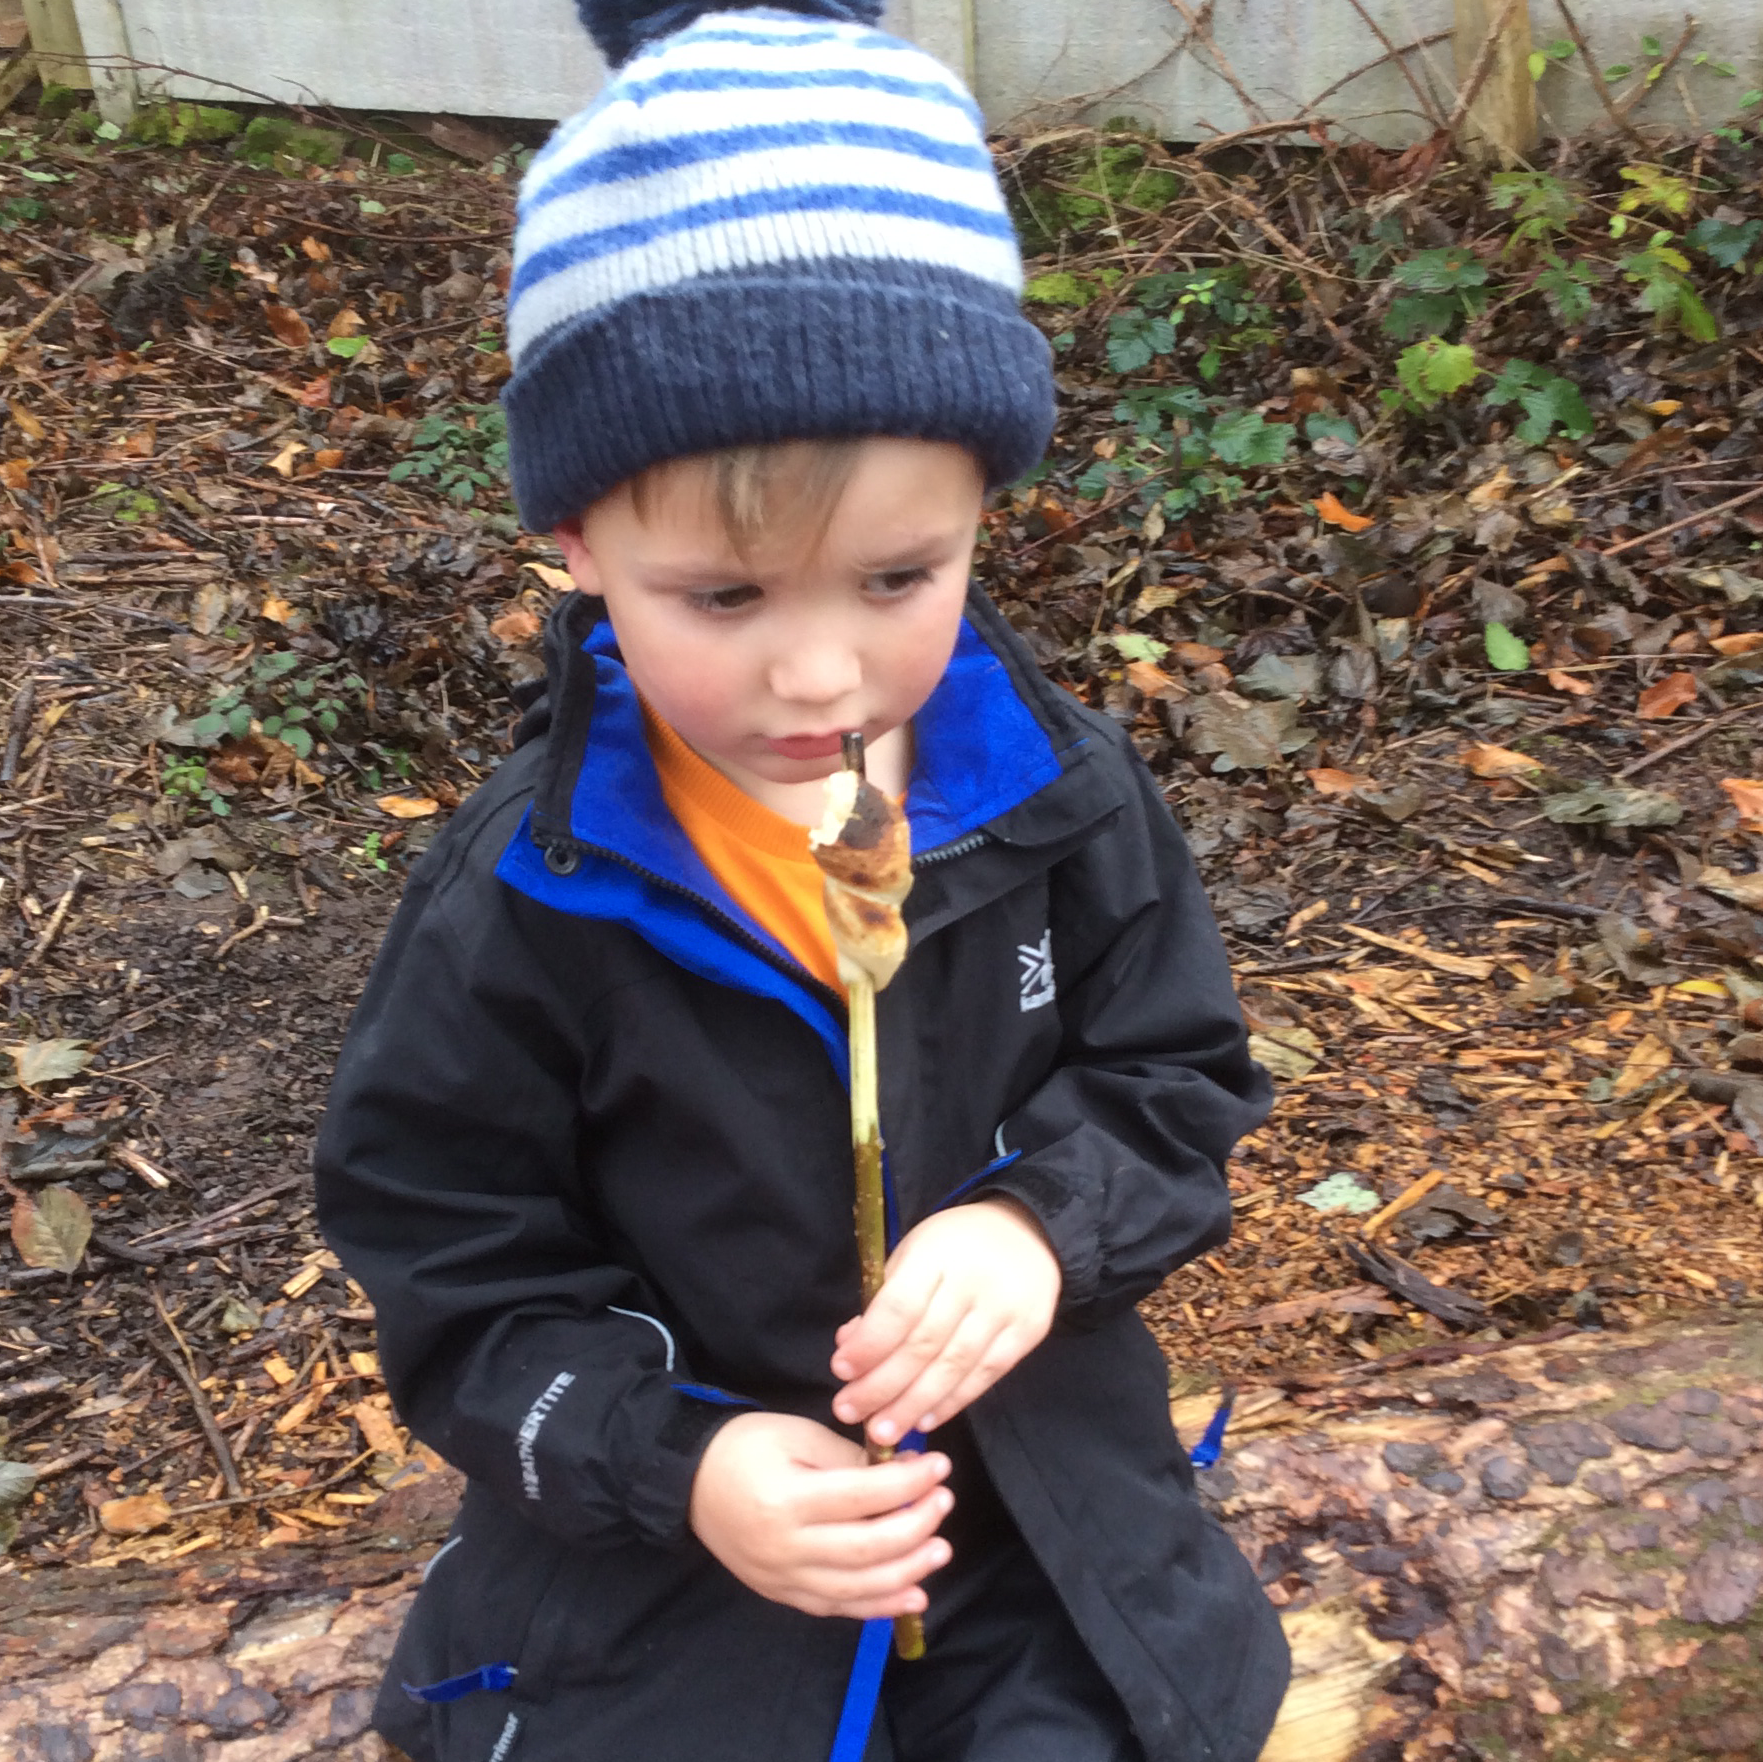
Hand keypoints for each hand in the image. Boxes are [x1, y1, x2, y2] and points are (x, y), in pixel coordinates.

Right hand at [689, 1412, 952, 1619]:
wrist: (690, 1482)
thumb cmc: (746, 1447)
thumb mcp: (797, 1436)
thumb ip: (849, 1459)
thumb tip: (903, 1475)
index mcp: (786, 1500)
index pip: (862, 1497)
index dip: (908, 1484)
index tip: (939, 1466)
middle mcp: (784, 1548)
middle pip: (865, 1549)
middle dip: (916, 1526)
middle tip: (944, 1502)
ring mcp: (782, 1578)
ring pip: (857, 1588)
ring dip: (907, 1572)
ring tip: (940, 1551)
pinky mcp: (782, 1594)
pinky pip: (837, 1608)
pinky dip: (878, 1606)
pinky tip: (912, 1595)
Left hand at [830, 1197, 1060, 1449]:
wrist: (1027, 1232)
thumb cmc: (954, 1245)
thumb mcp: (913, 1252)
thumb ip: (883, 1299)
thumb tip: (849, 1345)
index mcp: (937, 1254)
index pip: (900, 1307)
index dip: (869, 1344)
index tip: (841, 1371)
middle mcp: (973, 1282)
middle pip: (924, 1344)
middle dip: (883, 1385)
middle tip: (850, 1412)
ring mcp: (1005, 1309)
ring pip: (954, 1367)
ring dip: (913, 1404)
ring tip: (883, 1430)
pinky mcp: (1028, 1332)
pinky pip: (986, 1376)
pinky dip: (952, 1402)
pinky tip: (925, 1419)